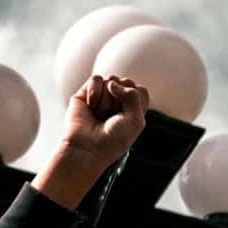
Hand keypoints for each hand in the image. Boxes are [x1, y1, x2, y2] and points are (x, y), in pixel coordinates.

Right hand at [37, 75, 149, 209]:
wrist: (87, 148)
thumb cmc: (112, 140)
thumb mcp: (136, 121)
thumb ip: (134, 96)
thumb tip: (111, 83)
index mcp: (132, 109)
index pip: (141, 90)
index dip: (135, 101)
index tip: (126, 118)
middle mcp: (118, 101)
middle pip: (127, 82)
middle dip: (120, 101)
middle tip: (111, 118)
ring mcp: (102, 95)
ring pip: (111, 80)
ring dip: (106, 101)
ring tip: (100, 116)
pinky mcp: (86, 92)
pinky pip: (96, 79)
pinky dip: (95, 93)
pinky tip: (90, 107)